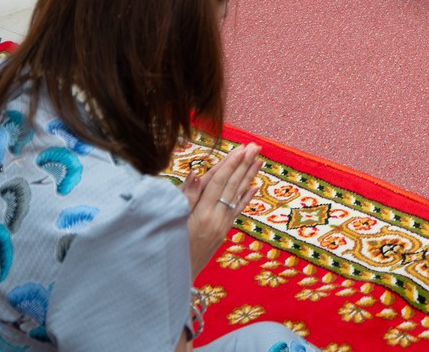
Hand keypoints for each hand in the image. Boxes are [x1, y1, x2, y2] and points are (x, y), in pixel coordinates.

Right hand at [182, 141, 261, 271]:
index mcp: (202, 214)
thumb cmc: (168, 250)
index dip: (231, 164)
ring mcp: (221, 227)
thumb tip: (197, 174)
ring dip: (249, 177)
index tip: (242, 148)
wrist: (175, 281)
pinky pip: (236, 211)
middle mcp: (216, 219)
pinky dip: (246, 198)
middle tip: (256, 147)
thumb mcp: (171, 223)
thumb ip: (185, 198)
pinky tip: (255, 187)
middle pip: (232, 186)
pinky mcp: (222, 233)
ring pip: (237, 196)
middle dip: (244, 165)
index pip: (219, 182)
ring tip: (260, 160)